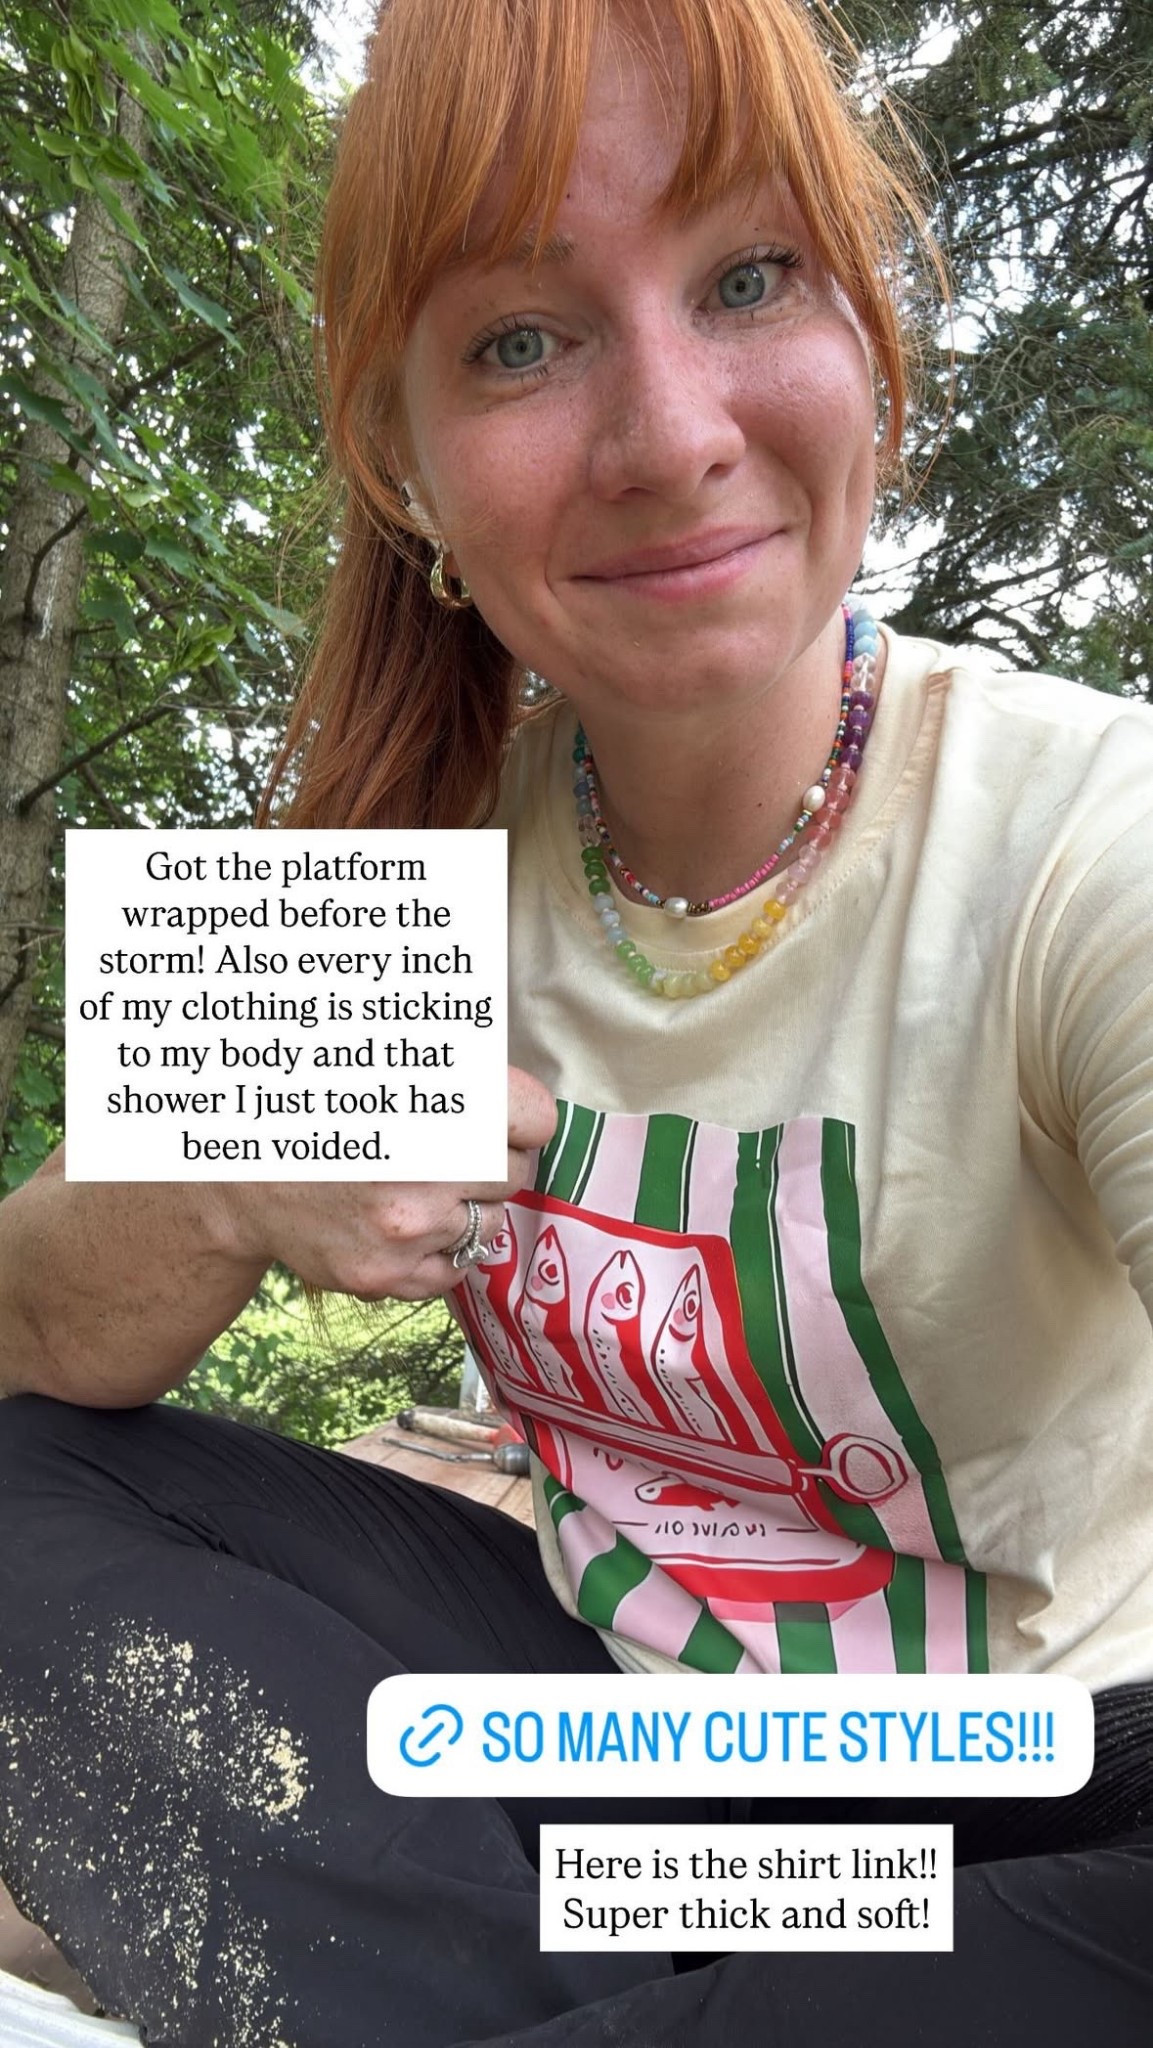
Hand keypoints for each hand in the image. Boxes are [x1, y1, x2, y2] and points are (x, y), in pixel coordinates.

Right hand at [212, 1066, 555, 1301]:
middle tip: (447, 1153)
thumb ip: (461, 1075)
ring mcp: (407, 1227)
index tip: (505, 1121)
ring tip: (417, 1187)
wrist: (243, 1176)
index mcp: (433, 1102)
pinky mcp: (386, 1274)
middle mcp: (426, 1168)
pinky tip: (401, 1223)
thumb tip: (527, 1105)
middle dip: (489, 1162)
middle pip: (514, 1173)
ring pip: (489, 1225)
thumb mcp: (385, 1068)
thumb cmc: (323, 1113)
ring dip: (466, 1209)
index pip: (535, 1119)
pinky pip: (454, 1271)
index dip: (520, 1118)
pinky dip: (438, 1251)